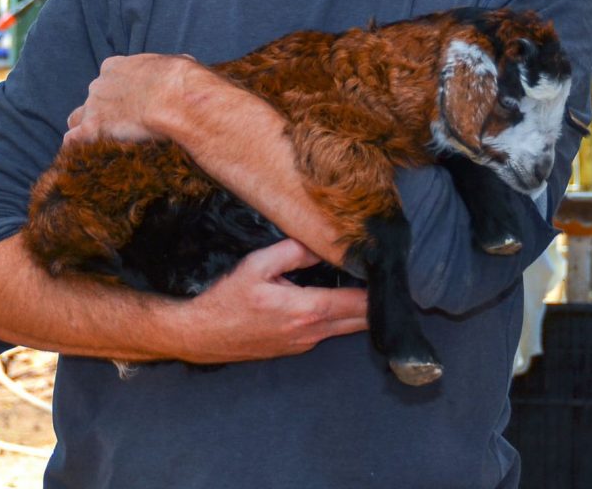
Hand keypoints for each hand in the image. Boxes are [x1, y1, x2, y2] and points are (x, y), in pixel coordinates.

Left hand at [63, 52, 206, 146]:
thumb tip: (183, 73)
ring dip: (86, 129)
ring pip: (76, 118)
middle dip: (104, 111)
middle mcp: (99, 84)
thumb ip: (170, 72)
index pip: (108, 76)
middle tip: (124, 127)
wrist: (175, 100)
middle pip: (93, 99)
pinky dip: (78, 148)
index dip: (118, 91)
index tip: (131, 102)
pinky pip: (72, 140)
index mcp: (117, 66)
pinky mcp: (91, 130)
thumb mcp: (179, 65)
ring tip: (103, 145)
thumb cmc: (182, 82)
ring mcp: (92, 107)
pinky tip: (90, 157)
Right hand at [173, 238, 368, 364]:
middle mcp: (311, 333)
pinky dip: (338, 317)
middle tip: (384, 279)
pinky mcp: (295, 348)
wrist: (203, 334)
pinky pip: (326, 332)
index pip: (358, 304)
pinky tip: (335, 299)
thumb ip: (292, 252)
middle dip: (375, 303)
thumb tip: (321, 243)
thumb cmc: (227, 299)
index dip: (378, 291)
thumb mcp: (257, 266)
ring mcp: (304, 344)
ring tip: (364, 284)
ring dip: (357, 311)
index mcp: (306, 310)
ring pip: (344, 328)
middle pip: (359, 322)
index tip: (388, 273)